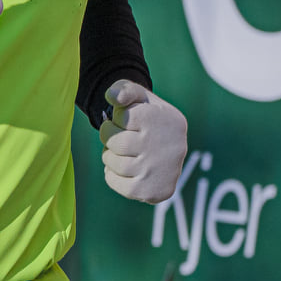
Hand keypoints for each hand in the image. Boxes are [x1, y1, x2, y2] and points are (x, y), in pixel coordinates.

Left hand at [99, 80, 187, 203]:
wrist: (169, 150)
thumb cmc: (150, 118)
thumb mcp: (142, 98)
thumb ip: (125, 89)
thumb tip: (111, 96)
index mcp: (163, 120)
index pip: (122, 116)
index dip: (119, 117)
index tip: (129, 120)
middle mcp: (164, 146)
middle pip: (115, 141)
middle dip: (110, 137)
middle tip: (120, 137)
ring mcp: (158, 170)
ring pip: (113, 162)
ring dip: (110, 156)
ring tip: (122, 152)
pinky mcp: (151, 191)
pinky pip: (114, 182)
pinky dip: (111, 175)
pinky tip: (125, 168)